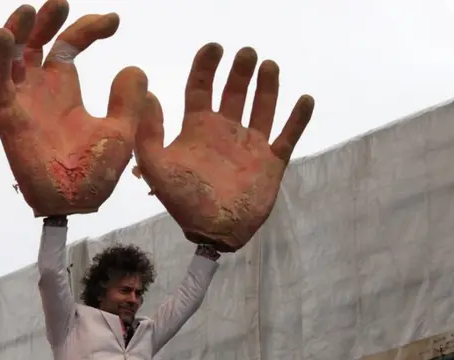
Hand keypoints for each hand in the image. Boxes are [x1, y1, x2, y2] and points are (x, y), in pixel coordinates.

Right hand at [0, 0, 147, 216]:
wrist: (77, 202)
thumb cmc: (96, 170)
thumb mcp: (121, 130)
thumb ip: (128, 100)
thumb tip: (135, 67)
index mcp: (65, 91)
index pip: (69, 47)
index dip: (87, 29)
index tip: (115, 20)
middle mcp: (40, 91)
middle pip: (36, 44)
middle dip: (49, 21)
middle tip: (64, 2)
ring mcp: (22, 101)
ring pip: (12, 56)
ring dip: (18, 31)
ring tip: (31, 10)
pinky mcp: (8, 116)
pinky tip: (5, 35)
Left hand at [133, 43, 313, 251]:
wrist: (213, 232)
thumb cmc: (184, 201)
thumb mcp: (156, 165)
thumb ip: (149, 131)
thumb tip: (148, 94)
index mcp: (199, 128)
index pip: (201, 88)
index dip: (206, 66)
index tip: (215, 47)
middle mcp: (226, 131)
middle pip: (234, 92)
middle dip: (240, 71)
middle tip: (247, 53)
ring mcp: (251, 145)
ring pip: (262, 108)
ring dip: (267, 87)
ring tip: (269, 66)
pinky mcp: (271, 162)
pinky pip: (288, 137)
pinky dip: (298, 119)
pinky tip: (305, 99)